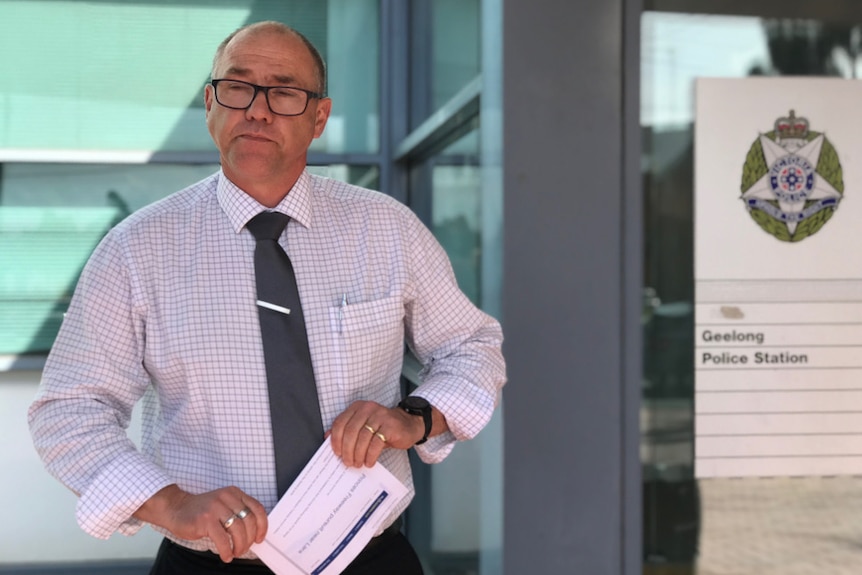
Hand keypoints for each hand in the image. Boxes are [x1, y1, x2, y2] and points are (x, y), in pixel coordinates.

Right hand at [134, 484, 267, 562]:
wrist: (177, 508)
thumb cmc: (202, 511)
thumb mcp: (224, 505)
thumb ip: (238, 513)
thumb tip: (254, 534)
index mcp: (234, 493)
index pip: (257, 508)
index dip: (262, 525)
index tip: (260, 538)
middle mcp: (227, 497)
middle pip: (249, 520)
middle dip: (249, 539)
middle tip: (244, 549)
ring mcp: (216, 507)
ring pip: (238, 530)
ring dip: (240, 546)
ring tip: (235, 552)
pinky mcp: (205, 519)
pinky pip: (223, 539)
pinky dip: (227, 551)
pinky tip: (226, 556)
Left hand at [329, 400, 424, 467]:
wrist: (408, 425)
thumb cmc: (383, 428)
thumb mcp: (364, 426)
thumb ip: (348, 430)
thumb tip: (328, 438)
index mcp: (358, 407)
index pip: (340, 422)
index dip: (336, 440)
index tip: (337, 453)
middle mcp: (368, 408)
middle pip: (350, 431)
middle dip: (347, 450)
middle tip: (347, 462)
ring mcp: (380, 416)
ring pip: (362, 438)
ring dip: (358, 454)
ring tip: (358, 463)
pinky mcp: (390, 426)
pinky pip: (375, 443)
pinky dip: (370, 455)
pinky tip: (369, 462)